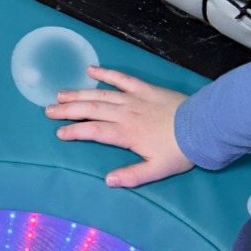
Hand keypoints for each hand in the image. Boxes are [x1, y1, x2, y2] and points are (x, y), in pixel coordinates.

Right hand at [46, 69, 193, 188]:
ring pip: (100, 94)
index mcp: (125, 133)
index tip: (60, 133)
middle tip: (49, 110)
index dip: (74, 131)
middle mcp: (125, 113)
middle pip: (91, 109)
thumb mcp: (157, 170)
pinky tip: (91, 70)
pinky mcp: (144, 88)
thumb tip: (108, 181)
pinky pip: (122, 78)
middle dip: (68, 110)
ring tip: (60, 94)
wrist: (201, 126)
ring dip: (79, 93)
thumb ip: (132, 176)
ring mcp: (134, 98)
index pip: (93, 131)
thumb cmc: (179, 151)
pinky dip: (106, 73)